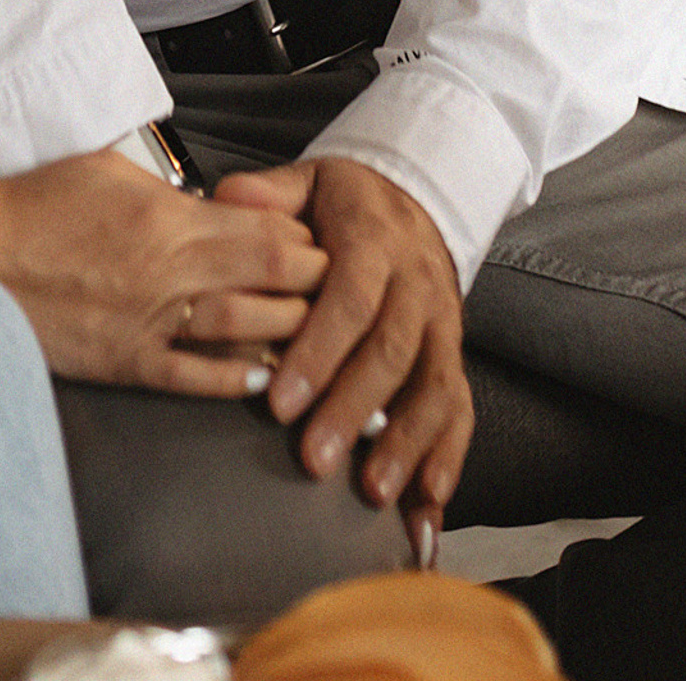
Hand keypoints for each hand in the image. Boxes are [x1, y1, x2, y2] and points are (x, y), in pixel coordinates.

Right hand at [0, 147, 328, 394]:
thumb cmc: (36, 205)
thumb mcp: (108, 170)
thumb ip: (166, 190)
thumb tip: (209, 203)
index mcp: (166, 217)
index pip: (264, 231)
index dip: (304, 239)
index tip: (320, 242)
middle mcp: (167, 271)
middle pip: (271, 279)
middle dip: (314, 284)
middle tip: (338, 289)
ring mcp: (148, 321)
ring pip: (243, 330)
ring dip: (287, 332)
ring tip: (314, 333)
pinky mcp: (124, 361)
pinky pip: (192, 376)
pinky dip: (232, 378)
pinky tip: (261, 378)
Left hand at [213, 156, 471, 560]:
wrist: (412, 201)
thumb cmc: (344, 204)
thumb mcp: (308, 182)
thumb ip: (268, 195)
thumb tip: (226, 197)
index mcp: (374, 240)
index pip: (349, 297)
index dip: (318, 350)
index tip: (280, 402)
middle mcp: (417, 283)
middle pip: (390, 350)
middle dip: (352, 408)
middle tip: (313, 459)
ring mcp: (442, 322)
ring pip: (431, 384)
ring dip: (405, 442)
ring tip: (371, 489)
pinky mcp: (453, 355)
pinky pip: (459, 407)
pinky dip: (447, 456)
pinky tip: (427, 502)